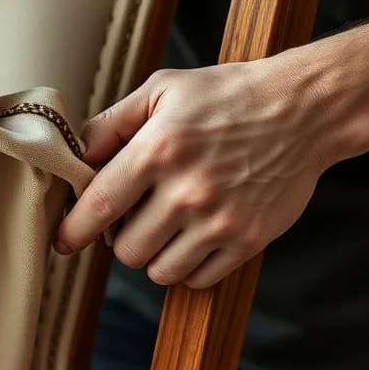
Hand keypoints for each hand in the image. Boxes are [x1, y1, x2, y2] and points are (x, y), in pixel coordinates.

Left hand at [55, 58, 344, 288]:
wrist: (306, 110)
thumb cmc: (227, 96)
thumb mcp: (163, 90)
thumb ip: (111, 123)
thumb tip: (73, 157)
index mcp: (159, 149)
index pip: (100, 205)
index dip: (74, 230)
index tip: (62, 242)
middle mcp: (189, 189)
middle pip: (127, 250)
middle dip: (123, 240)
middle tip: (137, 219)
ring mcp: (221, 219)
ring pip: (160, 271)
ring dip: (156, 255)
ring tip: (169, 227)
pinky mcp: (249, 240)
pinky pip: (198, 279)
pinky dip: (190, 267)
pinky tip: (196, 237)